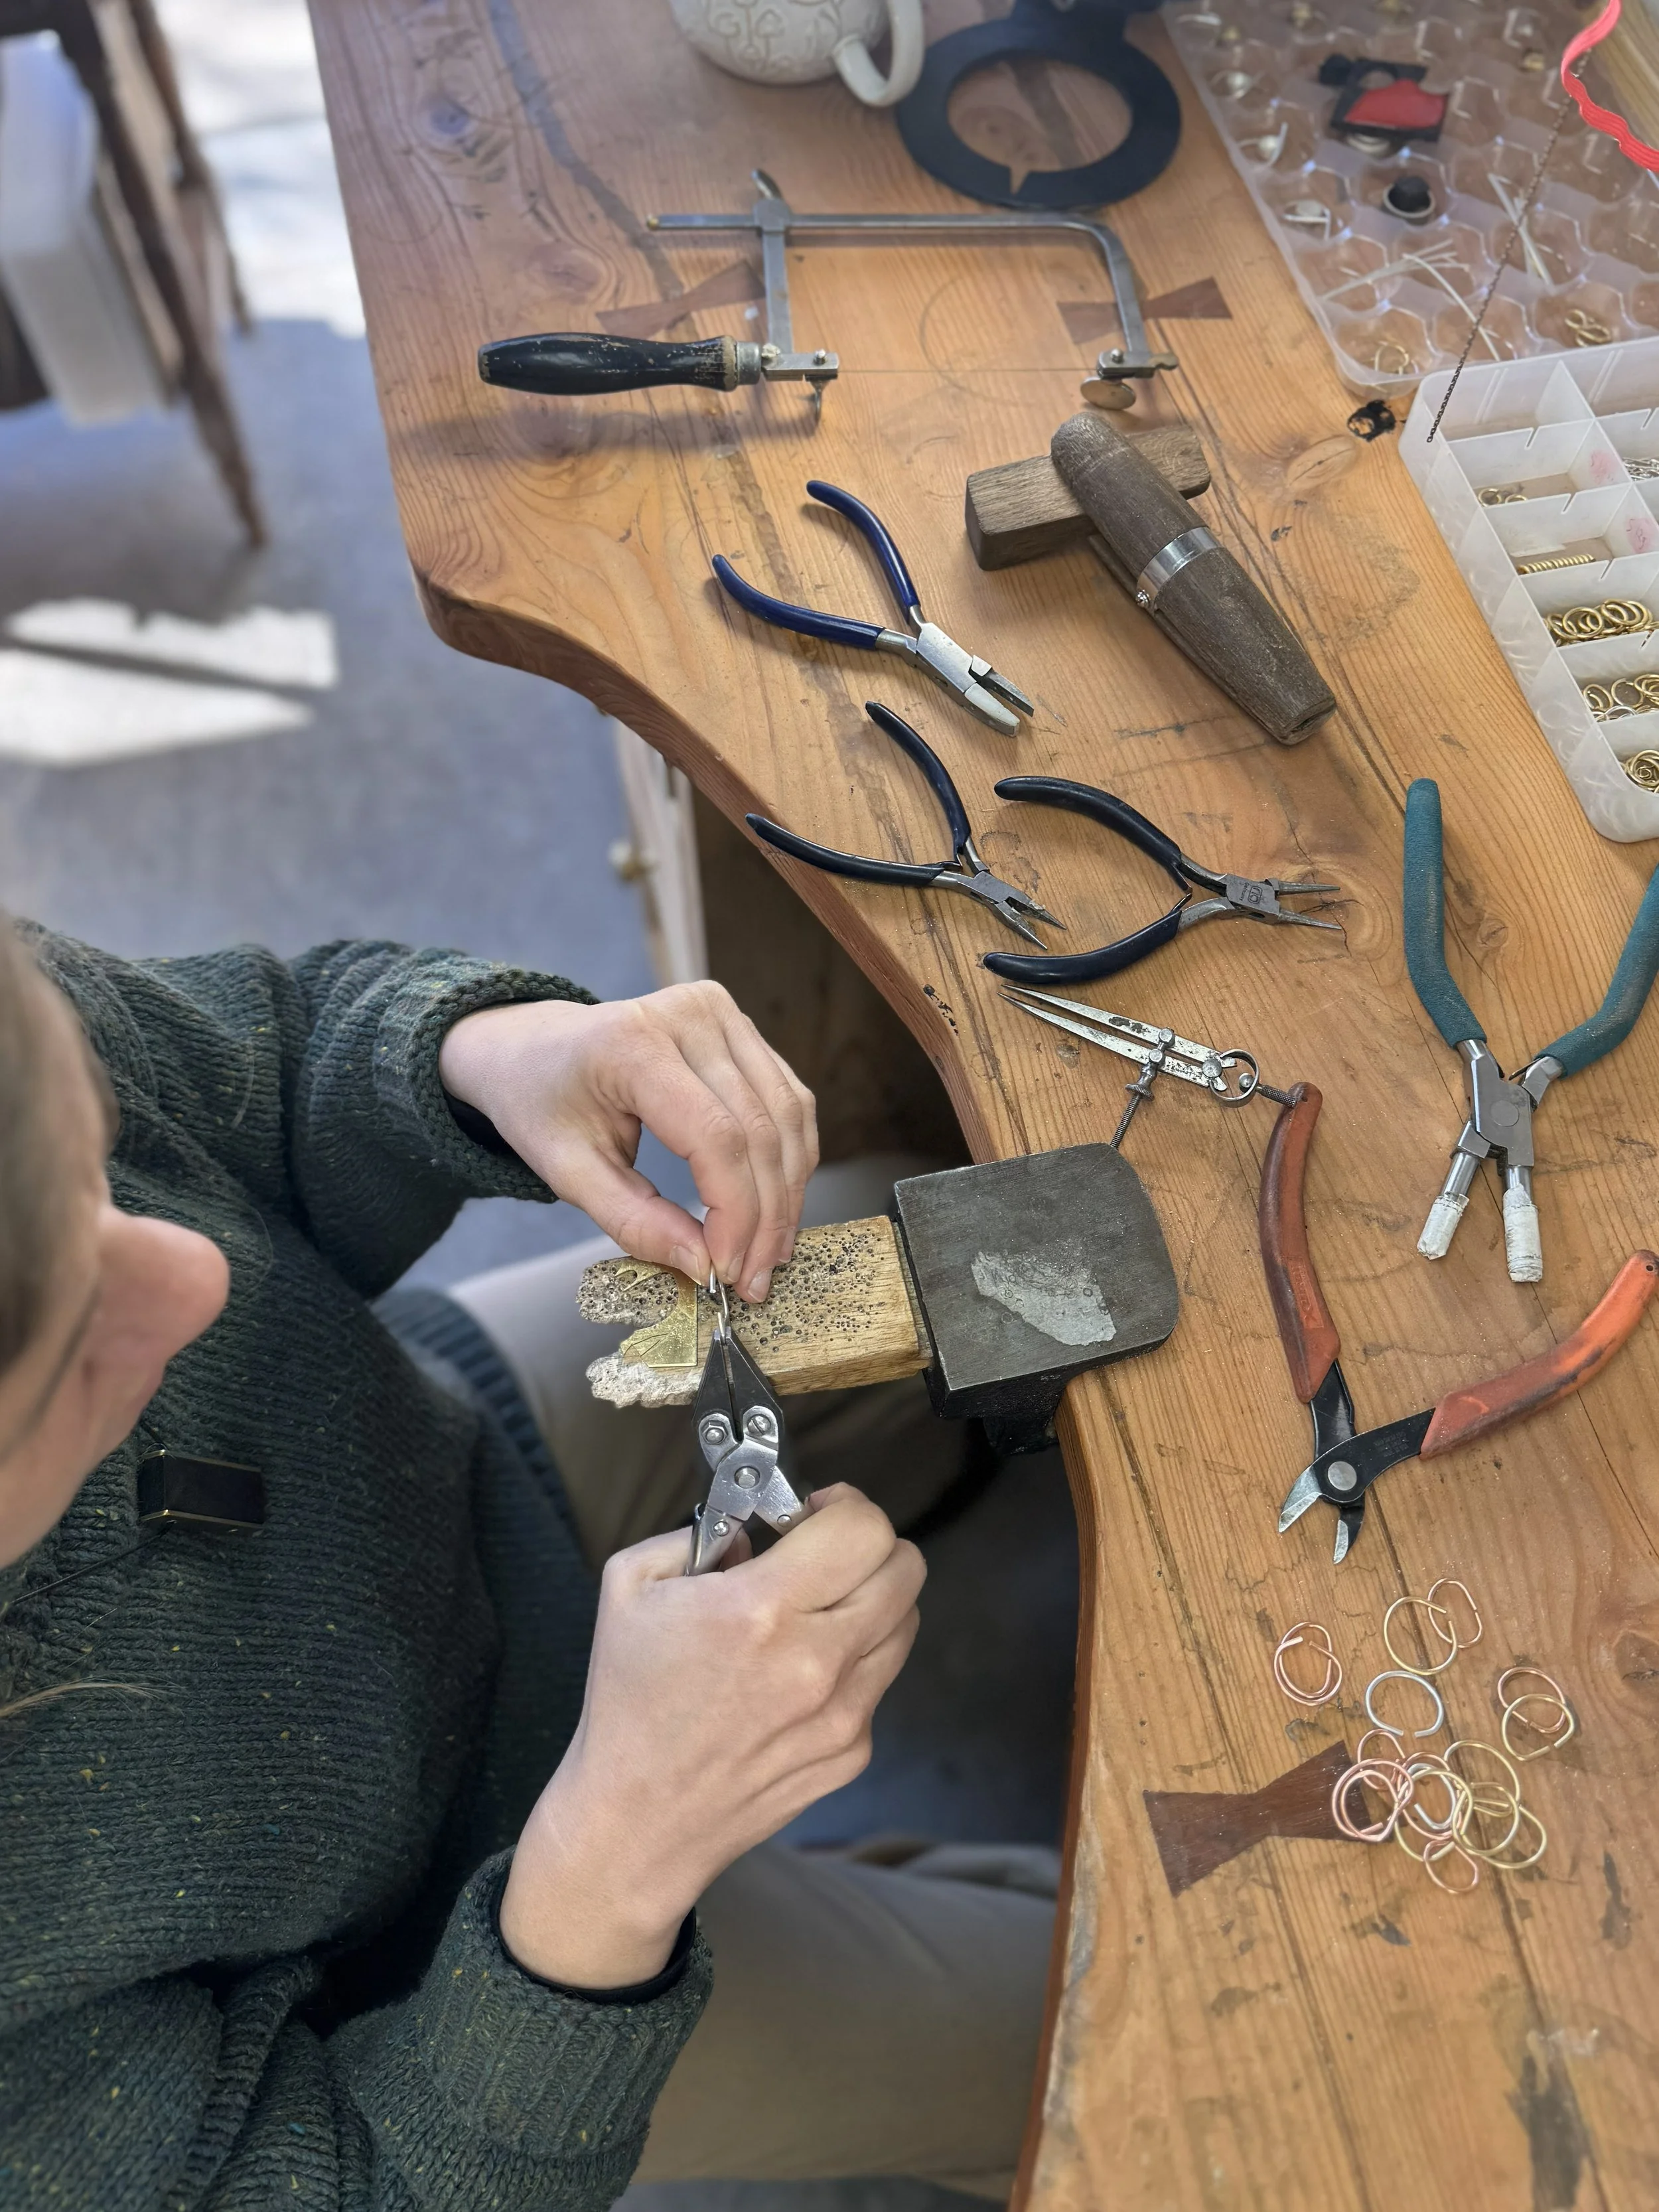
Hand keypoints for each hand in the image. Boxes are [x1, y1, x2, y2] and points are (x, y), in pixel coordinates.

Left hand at [439, 984, 817, 1299]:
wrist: (534, 1047)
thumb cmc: (544, 1104)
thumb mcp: (568, 1172)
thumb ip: (633, 1220)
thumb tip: (702, 1265)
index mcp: (633, 1044)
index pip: (715, 1137)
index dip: (734, 1212)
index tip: (725, 1271)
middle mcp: (689, 1016)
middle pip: (760, 1130)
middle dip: (765, 1217)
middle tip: (753, 1280)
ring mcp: (721, 1013)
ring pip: (787, 1116)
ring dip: (788, 1193)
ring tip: (770, 1253)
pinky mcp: (741, 1026)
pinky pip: (789, 1100)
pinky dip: (791, 1158)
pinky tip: (776, 1205)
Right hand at [498, 1485, 923, 1987]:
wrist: (637, 1822)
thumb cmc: (628, 1701)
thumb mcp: (630, 1586)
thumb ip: (699, 1532)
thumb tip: (756, 1528)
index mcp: (761, 1610)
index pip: (864, 1529)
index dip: (845, 1505)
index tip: (812, 1514)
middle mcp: (817, 1662)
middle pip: (906, 1569)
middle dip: (869, 1545)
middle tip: (823, 1555)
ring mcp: (844, 1715)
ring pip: (905, 1621)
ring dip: (869, 1600)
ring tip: (814, 1612)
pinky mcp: (852, 1754)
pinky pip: (880, 1682)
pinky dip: (853, 1662)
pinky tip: (798, 1675)